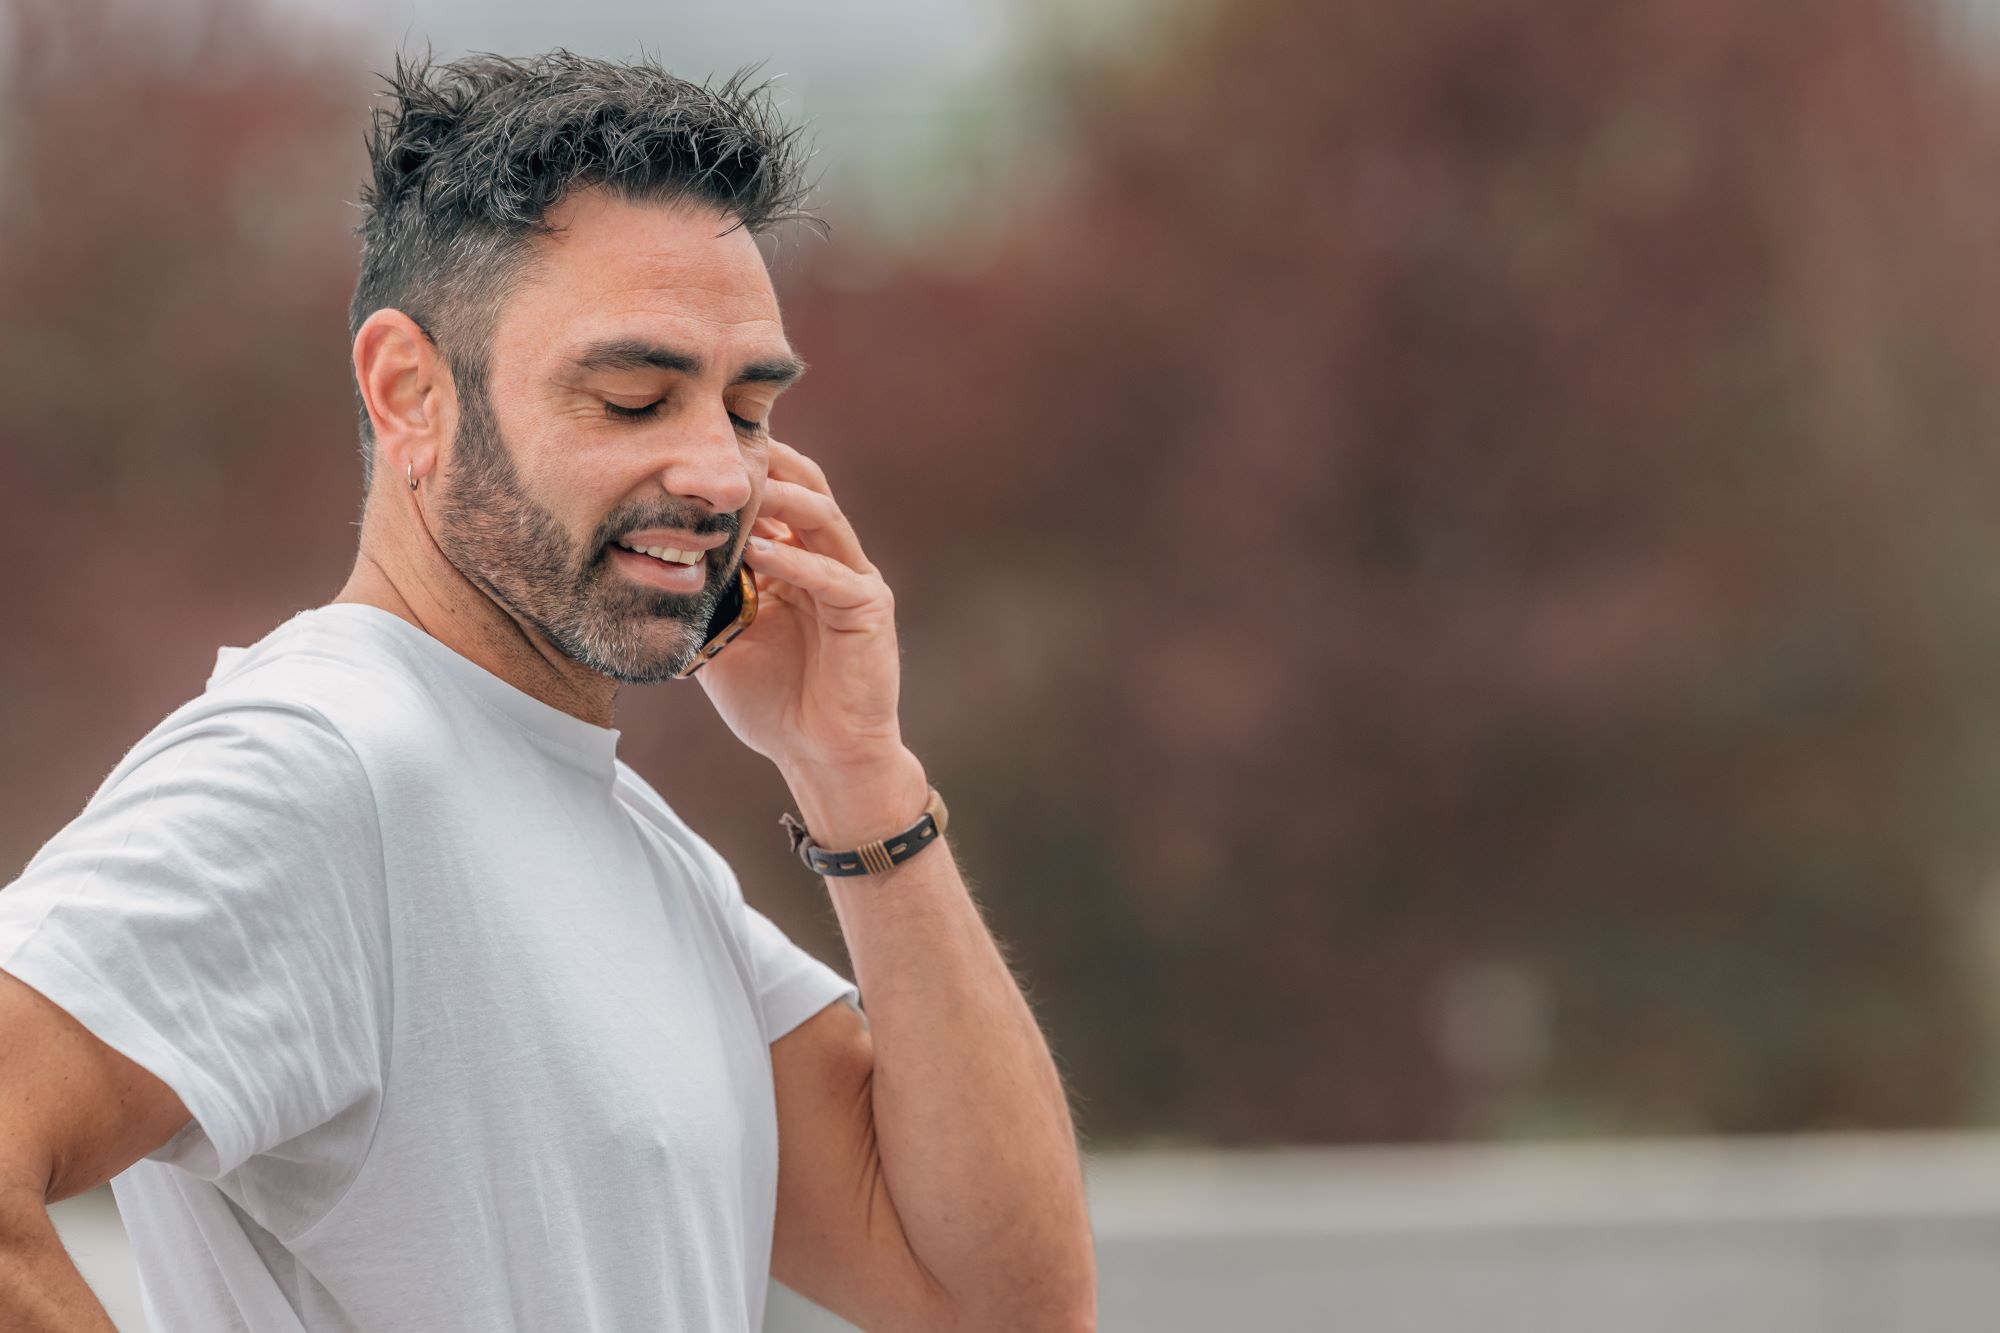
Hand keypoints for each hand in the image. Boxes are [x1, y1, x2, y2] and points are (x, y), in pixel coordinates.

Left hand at [696, 439, 926, 841]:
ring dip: (783, 499)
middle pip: (808, 488)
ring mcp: (854, 582)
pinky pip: (833, 576)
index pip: (778, 497)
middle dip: (770, 464)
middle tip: (723, 447)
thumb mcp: (724, 642)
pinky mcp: (868, 610)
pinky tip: (762, 552)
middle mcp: (830, 561)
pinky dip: (798, 561)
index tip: (697, 450)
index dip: (747, 472)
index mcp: (799, 562)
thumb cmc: (775, 703)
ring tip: (743, 487)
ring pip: (823, 519)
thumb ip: (702, 602)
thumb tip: (647, 572)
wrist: (822, 757)